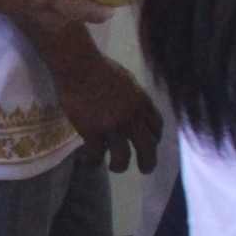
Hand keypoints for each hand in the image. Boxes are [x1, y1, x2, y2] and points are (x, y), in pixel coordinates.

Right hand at [0, 0, 110, 31]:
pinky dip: (11, 0)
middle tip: (77, 3)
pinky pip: (4, 7)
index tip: (110, 12)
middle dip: (70, 15)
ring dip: (41, 9)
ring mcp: (3, 7)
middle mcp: (27, 4)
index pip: (78, 8)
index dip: (96, 12)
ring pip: (30, 16)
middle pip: (56, 21)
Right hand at [52, 49, 162, 172]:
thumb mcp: (128, 81)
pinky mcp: (91, 131)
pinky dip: (92, 161)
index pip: (157, 127)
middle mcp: (131, 118)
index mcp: (142, 103)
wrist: (78, 66)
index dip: (155, 138)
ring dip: (120, 166)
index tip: (150, 143)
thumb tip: (135, 110)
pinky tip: (88, 161)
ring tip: (114, 167)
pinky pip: (95, 154)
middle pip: (147, 147)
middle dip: (149, 162)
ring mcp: (111, 126)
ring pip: (122, 157)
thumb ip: (135, 98)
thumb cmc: (101, 68)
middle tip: (146, 169)